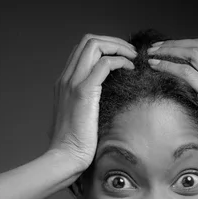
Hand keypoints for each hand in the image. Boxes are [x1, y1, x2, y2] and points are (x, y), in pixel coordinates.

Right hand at [48, 34, 135, 170]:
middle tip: (132, 54)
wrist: (65, 158)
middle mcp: (66, 78)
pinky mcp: (84, 92)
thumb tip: (103, 107)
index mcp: (64, 83)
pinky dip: (120, 61)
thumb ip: (87, 106)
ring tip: (133, 59)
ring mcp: (73, 83)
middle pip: (88, 41)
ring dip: (118, 47)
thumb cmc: (75, 145)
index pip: (83, 50)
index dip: (105, 48)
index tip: (122, 58)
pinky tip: (130, 70)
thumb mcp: (80, 120)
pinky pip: (104, 63)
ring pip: (95, 45)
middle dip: (114, 42)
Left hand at [147, 38, 197, 179]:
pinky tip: (156, 67)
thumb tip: (188, 106)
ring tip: (152, 54)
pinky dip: (170, 66)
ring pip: (195, 54)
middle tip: (155, 48)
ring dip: (170, 50)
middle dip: (176, 44)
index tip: (166, 53)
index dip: (185, 48)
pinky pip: (188, 72)